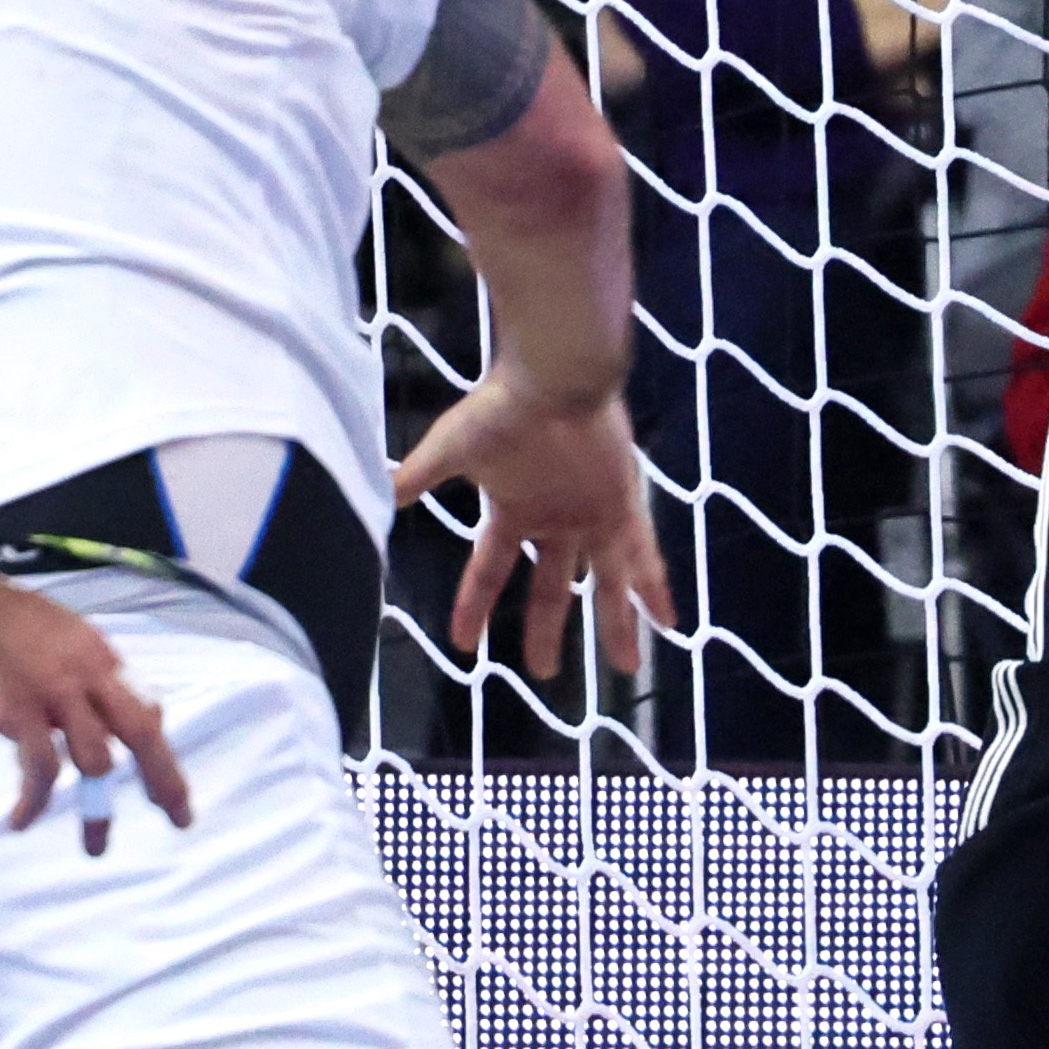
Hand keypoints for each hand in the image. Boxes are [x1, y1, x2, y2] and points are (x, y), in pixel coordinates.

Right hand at [0, 572, 195, 852]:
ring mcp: (55, 692)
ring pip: (97, 760)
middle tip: (180, 818)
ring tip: (95, 847)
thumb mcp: (55, 636)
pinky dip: (36, 803)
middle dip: (167, 780)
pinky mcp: (17, 711)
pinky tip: (22, 822)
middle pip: (143, 732)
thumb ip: (79, 672)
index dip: (160, 747)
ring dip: (98, 810)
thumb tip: (93, 707)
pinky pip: (41, 768)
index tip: (167, 781)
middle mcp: (88, 673)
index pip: (146, 705)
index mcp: (100, 655)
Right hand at [396, 378, 679, 676]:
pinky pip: (646, 555)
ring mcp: (592, 514)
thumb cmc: (501, 408)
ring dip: (617, 623)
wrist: (553, 375)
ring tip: (627, 665)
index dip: (474, 607)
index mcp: (513, 511)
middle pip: (551, 588)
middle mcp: (555, 519)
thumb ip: (419, 476)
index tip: (464, 644)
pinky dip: (656, 586)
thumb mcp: (449, 448)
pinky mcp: (624, 502)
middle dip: (547, 630)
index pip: (488, 571)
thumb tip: (379, 496)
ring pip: (607, 582)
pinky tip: (669, 620)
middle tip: (544, 672)